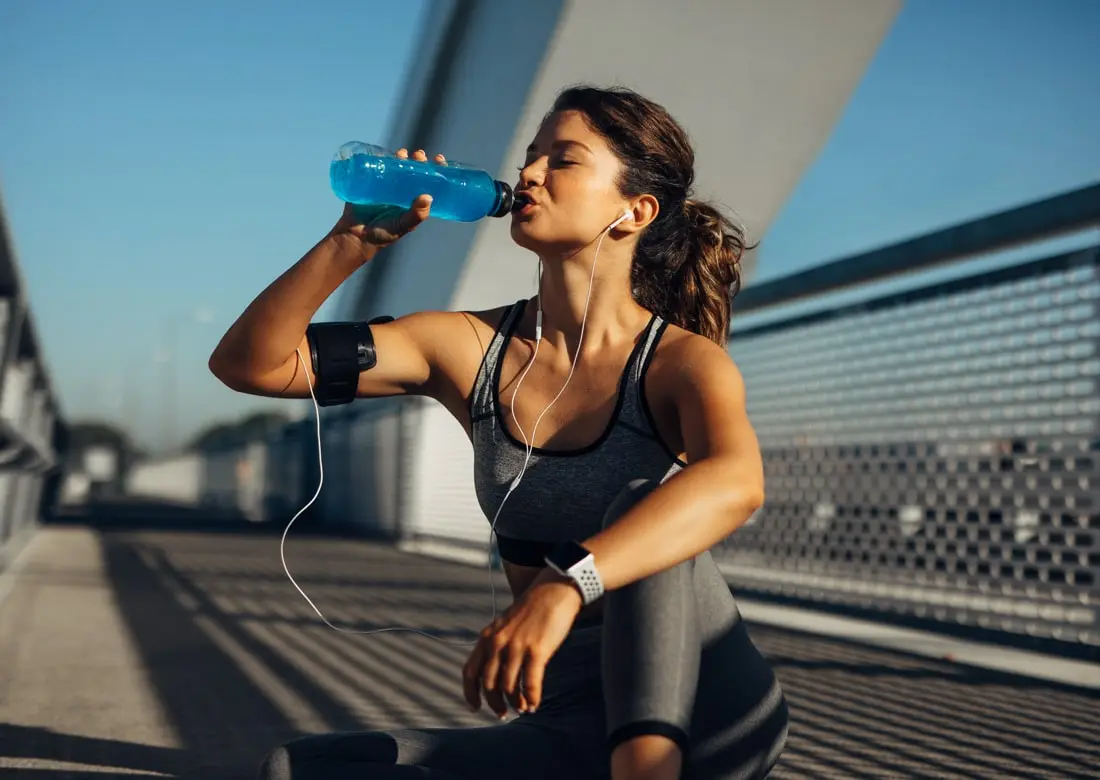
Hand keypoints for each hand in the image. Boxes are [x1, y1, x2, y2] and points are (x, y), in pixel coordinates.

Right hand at [330, 148, 444, 248]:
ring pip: (397, 166)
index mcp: (414, 200)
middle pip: (413, 170)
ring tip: (402, 153)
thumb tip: (428, 197)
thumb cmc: (384, 233)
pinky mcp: (371, 183)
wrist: (356, 236)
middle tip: (418, 155)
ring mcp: (387, 186)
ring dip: (401, 157)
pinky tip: (384, 154)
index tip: (439, 160)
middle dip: (418, 160)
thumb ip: (415, 215)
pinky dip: (380, 158)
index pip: (428, 182)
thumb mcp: (403, 225)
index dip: (435, 170)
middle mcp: (402, 191)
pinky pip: (377, 167)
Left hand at [462, 574, 583, 718]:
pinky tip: (535, 704)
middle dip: (495, 704)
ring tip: (523, 708)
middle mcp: (497, 643)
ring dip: (515, 703)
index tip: (476, 707)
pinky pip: (530, 684)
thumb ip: (497, 643)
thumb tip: (496, 671)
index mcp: (487, 637)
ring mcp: (516, 647)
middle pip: (489, 684)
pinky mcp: (536, 650)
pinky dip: (531, 698)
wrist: (555, 590)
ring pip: (509, 687)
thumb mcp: (506, 624)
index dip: (471, 693)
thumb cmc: (533, 608)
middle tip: (504, 714)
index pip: (470, 672)